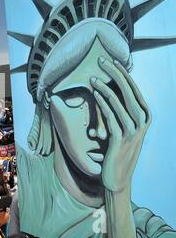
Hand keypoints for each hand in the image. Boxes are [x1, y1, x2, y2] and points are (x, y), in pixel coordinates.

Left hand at [90, 57, 150, 192]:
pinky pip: (111, 116)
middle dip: (114, 73)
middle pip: (128, 91)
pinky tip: (94, 93)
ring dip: (104, 87)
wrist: (118, 177)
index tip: (111, 60)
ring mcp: (133, 131)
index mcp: (145, 115)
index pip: (134, 89)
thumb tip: (108, 88)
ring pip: (118, 102)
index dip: (122, 73)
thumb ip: (120, 110)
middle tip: (101, 60)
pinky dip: (102, 103)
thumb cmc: (117, 150)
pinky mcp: (120, 139)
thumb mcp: (122, 127)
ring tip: (92, 77)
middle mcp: (142, 121)